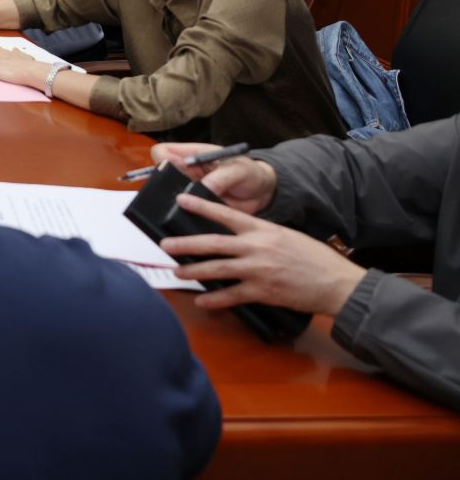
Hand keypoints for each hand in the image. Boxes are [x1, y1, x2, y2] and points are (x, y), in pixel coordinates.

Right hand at [147, 144, 278, 213]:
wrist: (263, 193)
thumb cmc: (250, 173)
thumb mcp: (238, 170)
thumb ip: (221, 177)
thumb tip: (204, 189)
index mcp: (192, 155)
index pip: (162, 152)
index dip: (162, 160)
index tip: (174, 170)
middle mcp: (185, 172)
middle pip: (160, 175)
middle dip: (163, 187)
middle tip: (177, 196)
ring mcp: (189, 191)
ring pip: (169, 197)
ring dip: (174, 205)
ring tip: (185, 212)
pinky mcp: (196, 208)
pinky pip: (184, 213)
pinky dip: (186, 218)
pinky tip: (194, 223)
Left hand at [161, 195, 365, 317]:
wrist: (337, 283)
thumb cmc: (315, 258)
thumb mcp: (287, 236)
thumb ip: (262, 234)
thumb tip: (238, 235)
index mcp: (264, 230)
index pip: (226, 214)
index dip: (202, 206)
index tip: (181, 200)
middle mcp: (257, 247)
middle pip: (213, 243)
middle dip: (186, 243)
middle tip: (166, 244)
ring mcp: (259, 270)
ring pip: (218, 269)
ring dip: (194, 271)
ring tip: (178, 272)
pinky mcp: (263, 292)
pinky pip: (232, 296)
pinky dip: (214, 300)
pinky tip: (202, 301)